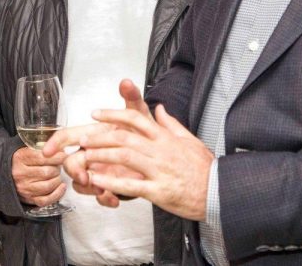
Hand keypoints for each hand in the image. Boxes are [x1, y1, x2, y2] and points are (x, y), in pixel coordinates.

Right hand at [11, 146, 65, 206]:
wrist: (8, 174)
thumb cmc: (22, 160)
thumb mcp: (27, 148)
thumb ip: (42, 146)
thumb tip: (60, 149)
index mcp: (20, 158)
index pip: (43, 157)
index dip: (57, 156)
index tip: (63, 155)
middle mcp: (20, 173)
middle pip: (47, 172)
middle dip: (57, 168)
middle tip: (58, 165)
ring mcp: (24, 188)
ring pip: (48, 186)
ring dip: (57, 180)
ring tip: (57, 175)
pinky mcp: (29, 198)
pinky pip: (46, 199)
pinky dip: (57, 193)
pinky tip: (61, 186)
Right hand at [43, 79, 151, 205]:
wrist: (160, 154)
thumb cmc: (144, 132)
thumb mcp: (139, 115)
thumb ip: (131, 98)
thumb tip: (126, 81)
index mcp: (94, 134)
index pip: (68, 136)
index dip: (55, 142)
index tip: (47, 151)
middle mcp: (93, 152)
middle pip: (71, 162)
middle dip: (74, 170)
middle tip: (84, 176)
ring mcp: (99, 170)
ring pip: (81, 182)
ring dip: (89, 187)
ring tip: (102, 190)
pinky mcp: (109, 185)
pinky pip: (99, 196)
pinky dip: (105, 198)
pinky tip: (114, 198)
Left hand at [77, 103, 213, 220]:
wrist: (219, 192)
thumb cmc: (204, 168)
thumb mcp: (189, 139)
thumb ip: (171, 123)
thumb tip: (159, 109)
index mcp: (165, 137)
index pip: (135, 118)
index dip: (113, 114)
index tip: (96, 114)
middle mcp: (160, 150)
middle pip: (124, 137)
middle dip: (99, 136)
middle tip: (82, 138)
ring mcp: (159, 170)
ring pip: (124, 157)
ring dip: (102, 156)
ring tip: (85, 157)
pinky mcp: (158, 190)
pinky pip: (131, 185)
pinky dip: (111, 183)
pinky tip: (97, 181)